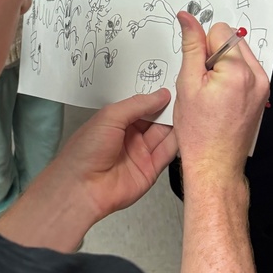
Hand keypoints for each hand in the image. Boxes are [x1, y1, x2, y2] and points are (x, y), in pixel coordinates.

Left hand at [57, 87, 176, 220]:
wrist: (82, 188)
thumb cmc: (86, 150)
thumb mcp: (110, 117)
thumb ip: (137, 104)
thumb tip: (160, 94)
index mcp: (117, 121)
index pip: (142, 105)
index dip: (155, 96)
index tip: (172, 85)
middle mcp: (130, 136)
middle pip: (155, 119)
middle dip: (168, 108)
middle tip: (185, 95)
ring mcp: (141, 153)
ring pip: (164, 134)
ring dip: (176, 123)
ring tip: (190, 109)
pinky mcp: (150, 170)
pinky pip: (167, 153)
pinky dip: (177, 141)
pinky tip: (186, 129)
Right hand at [173, 13, 268, 181]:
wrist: (215, 164)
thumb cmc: (199, 132)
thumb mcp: (187, 84)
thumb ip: (190, 46)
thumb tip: (188, 18)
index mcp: (239, 71)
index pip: (219, 31)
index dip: (202, 48)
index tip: (198, 71)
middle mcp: (257, 76)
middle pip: (231, 40)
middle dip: (214, 56)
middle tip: (203, 85)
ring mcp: (262, 86)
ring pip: (238, 55)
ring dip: (223, 66)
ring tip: (212, 94)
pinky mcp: (262, 94)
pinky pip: (245, 70)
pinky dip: (231, 77)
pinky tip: (221, 98)